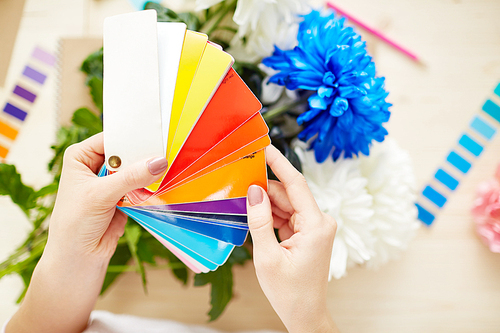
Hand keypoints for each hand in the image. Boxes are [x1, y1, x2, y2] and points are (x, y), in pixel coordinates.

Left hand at [7, 133, 166, 332]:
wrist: (79, 257)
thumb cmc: (75, 223)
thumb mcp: (100, 195)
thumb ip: (131, 177)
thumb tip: (159, 161)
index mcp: (81, 155)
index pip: (111, 138)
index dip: (132, 137)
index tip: (155, 135)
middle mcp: (96, 164)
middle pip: (127, 152)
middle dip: (144, 154)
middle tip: (166, 151)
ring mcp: (112, 180)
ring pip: (137, 168)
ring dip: (150, 170)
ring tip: (168, 165)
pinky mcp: (125, 195)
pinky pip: (143, 184)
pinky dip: (152, 185)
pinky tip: (164, 181)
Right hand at [246, 145, 337, 332]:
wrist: (304, 313)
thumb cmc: (289, 291)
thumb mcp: (267, 256)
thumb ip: (260, 221)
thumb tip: (254, 190)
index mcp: (316, 225)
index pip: (296, 184)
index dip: (279, 163)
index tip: (265, 147)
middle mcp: (320, 221)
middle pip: (288, 193)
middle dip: (265, 189)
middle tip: (240, 181)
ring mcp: (316, 226)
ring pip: (286, 204)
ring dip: (266, 204)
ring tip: (244, 205)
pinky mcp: (309, 232)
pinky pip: (287, 215)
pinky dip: (271, 215)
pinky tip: (256, 218)